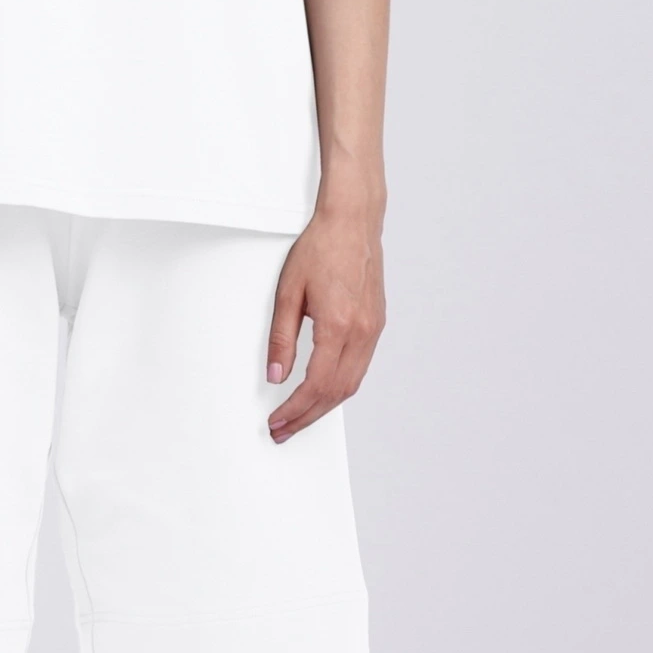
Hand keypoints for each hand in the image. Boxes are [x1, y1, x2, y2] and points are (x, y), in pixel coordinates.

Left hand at [265, 181, 385, 441]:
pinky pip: (360, 368)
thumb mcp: (288, 292)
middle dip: (308, 417)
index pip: (316, 385)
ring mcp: (373, 330)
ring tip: (299, 417)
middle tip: (283, 430)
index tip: (277, 421)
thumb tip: (275, 374)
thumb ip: (281, 337)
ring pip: (351, 384)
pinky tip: (323, 390)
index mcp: (338, 326)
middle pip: (336, 393)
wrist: (352, 222)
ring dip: (325, 406)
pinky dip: (340, 387)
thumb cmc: (320, 248)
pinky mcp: (377, 324)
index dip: (295, 410)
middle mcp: (362, 333)